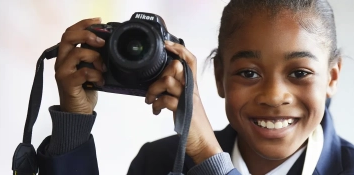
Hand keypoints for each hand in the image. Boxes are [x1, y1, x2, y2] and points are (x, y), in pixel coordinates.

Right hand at [54, 18, 105, 113]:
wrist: (78, 113)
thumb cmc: (85, 90)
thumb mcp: (90, 69)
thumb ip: (93, 56)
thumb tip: (105, 43)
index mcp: (67, 56)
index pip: (69, 33)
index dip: (83, 24)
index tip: (98, 21)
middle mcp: (62, 61)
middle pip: (68, 37)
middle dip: (87, 35)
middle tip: (101, 42)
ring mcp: (63, 72)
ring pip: (77, 53)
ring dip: (95, 58)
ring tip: (103, 68)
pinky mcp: (68, 84)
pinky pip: (83, 72)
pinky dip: (96, 75)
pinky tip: (100, 80)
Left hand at [145, 41, 222, 163]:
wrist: (203, 143)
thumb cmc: (192, 125)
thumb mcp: (185, 104)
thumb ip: (176, 92)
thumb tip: (161, 83)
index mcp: (193, 87)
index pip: (190, 60)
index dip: (179, 49)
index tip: (167, 44)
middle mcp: (192, 90)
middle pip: (176, 66)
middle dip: (159, 75)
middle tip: (153, 89)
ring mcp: (189, 100)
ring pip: (168, 81)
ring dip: (153, 90)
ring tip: (150, 100)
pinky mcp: (184, 111)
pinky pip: (166, 99)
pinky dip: (156, 104)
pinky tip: (156, 111)